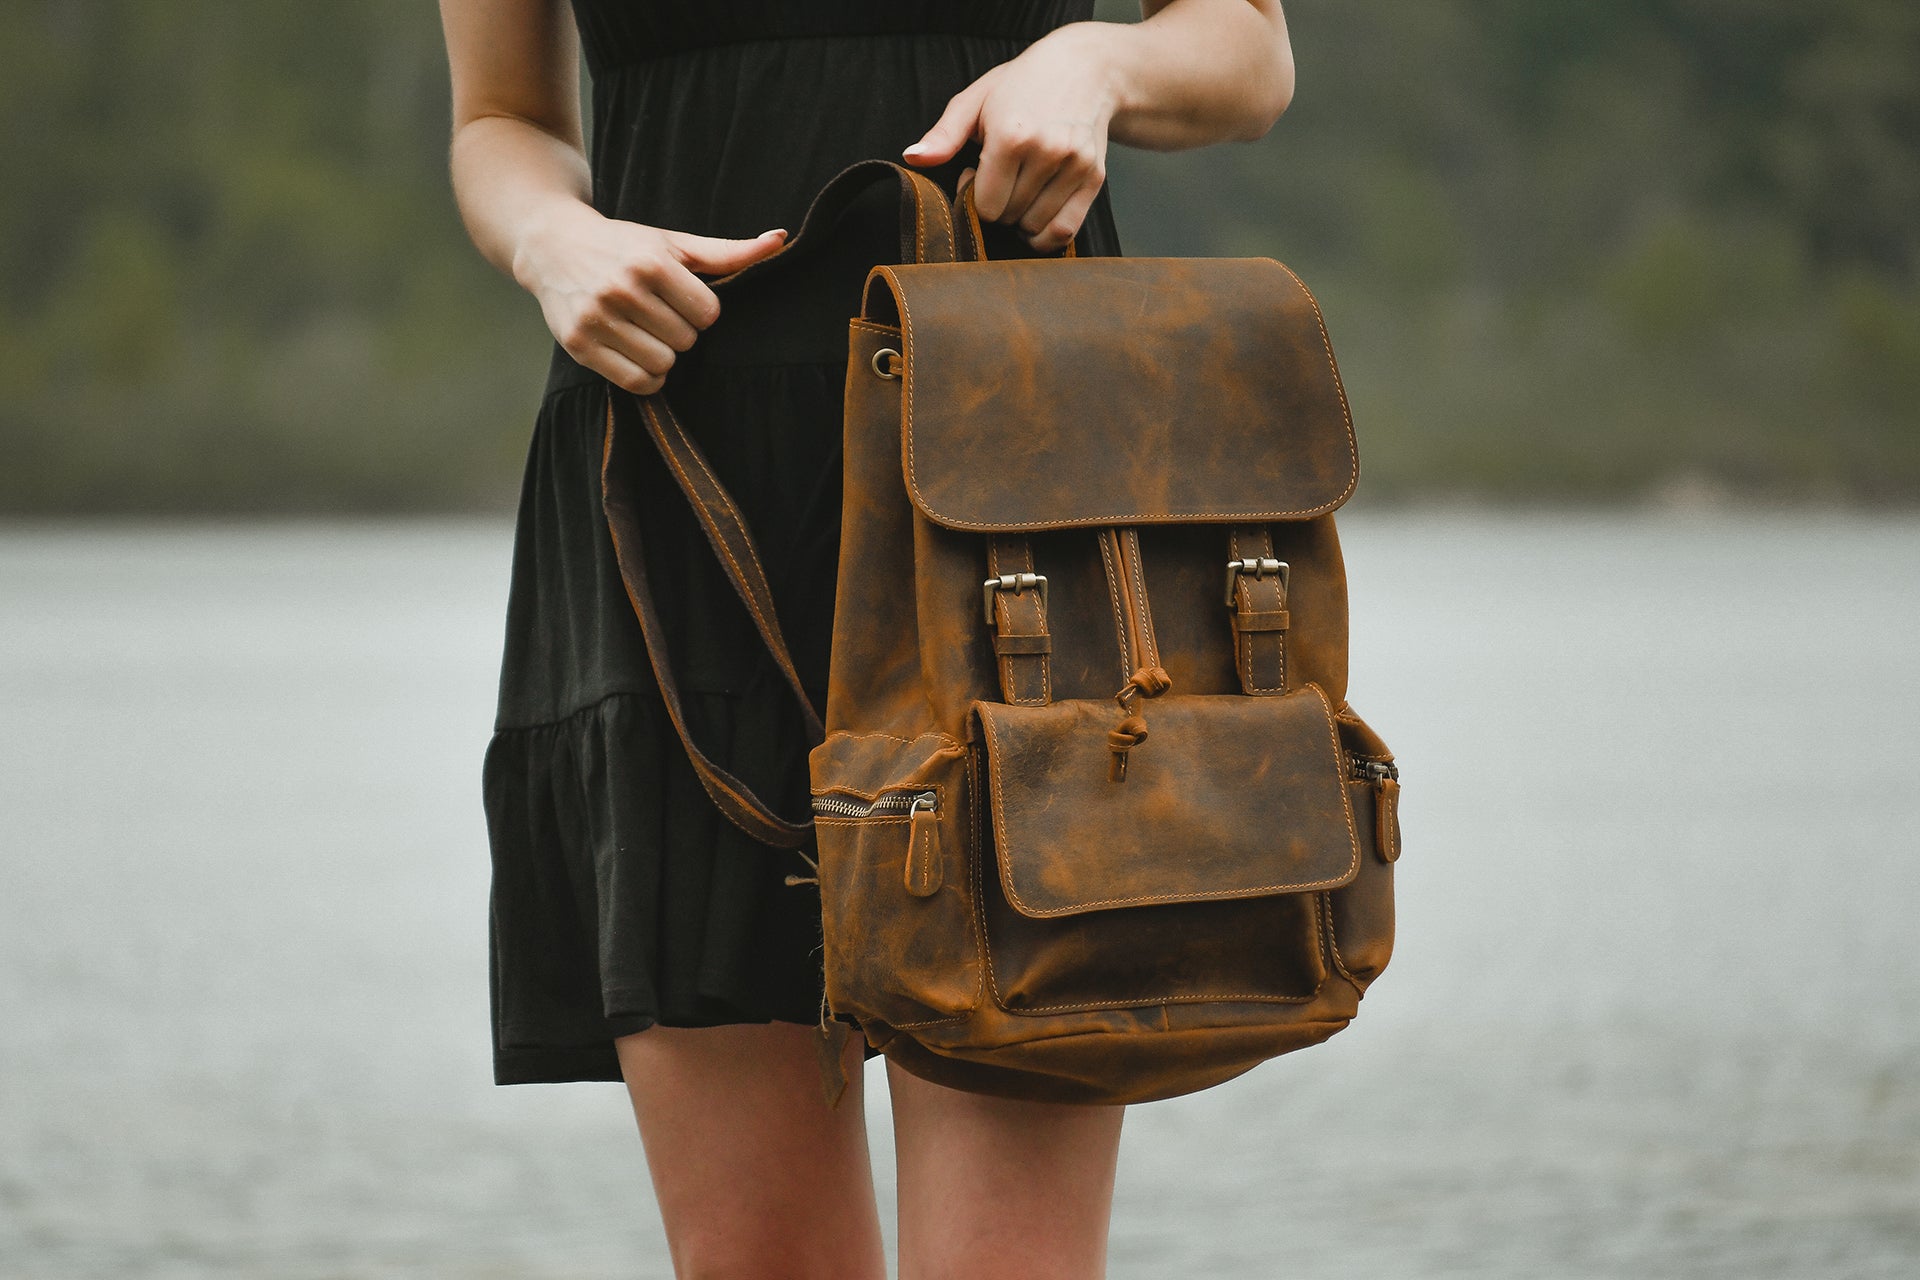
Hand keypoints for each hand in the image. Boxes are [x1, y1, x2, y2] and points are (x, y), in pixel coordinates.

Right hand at [511, 202, 786, 393]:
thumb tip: (780, 241)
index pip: (708, 313)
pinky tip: (636, 353)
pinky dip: (646, 376)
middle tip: (657, 314)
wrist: (552, 245)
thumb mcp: (673, 244)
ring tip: (644, 332)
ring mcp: (597, 319)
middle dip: (679, 331)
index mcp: (651, 263)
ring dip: (662, 355)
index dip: (700, 310)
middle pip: (686, 341)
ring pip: (664, 365)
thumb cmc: (624, 246)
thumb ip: (727, 251)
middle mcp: (622, 290)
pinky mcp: (579, 345)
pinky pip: (636, 383)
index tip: (680, 298)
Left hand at [903, 24, 1119, 251]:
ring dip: (1020, 219)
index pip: (985, 205)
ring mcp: (1074, 165)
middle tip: (998, 179)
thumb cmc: (1022, 84)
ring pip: (1035, 226)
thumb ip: (944, 135)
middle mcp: (1047, 151)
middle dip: (997, 207)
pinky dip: (1046, 237)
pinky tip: (1035, 218)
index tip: (974, 175)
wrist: (1085, 68)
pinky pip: (1066, 230)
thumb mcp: (976, 101)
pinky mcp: (1094, 177)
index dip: (973, 198)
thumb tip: (913, 158)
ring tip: (1018, 189)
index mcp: (1011, 135)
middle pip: (1009, 217)